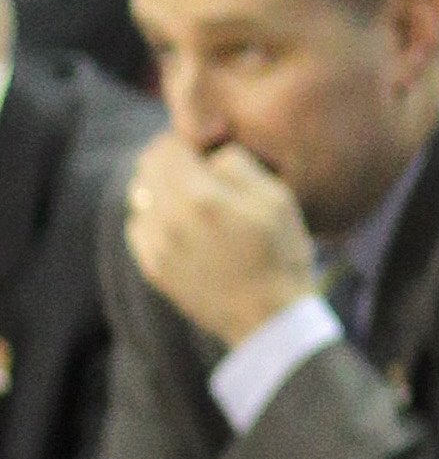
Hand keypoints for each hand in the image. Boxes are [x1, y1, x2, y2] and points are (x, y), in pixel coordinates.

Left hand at [125, 133, 317, 344]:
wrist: (268, 319)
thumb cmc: (280, 254)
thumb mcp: (277, 198)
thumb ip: (237, 164)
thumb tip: (210, 153)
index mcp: (200, 197)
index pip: (167, 146)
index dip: (185, 139)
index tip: (205, 147)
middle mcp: (168, 219)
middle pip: (146, 168)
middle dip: (169, 160)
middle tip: (196, 167)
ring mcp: (156, 247)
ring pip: (139, 197)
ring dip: (160, 189)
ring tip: (191, 199)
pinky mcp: (153, 268)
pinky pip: (139, 227)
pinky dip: (154, 218)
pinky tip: (181, 226)